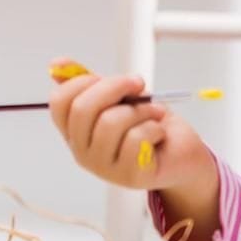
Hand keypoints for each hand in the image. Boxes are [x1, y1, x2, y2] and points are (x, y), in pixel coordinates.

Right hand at [46, 58, 211, 193]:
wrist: (183, 152)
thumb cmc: (150, 124)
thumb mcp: (122, 98)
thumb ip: (93, 84)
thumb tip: (57, 64)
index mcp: (76, 131)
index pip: (59, 102)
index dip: (85, 81)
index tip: (114, 78)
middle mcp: (82, 151)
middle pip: (82, 109)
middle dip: (115, 87)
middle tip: (139, 84)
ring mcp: (103, 167)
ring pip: (111, 122)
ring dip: (142, 110)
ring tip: (155, 114)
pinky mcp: (129, 176)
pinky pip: (136, 139)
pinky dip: (154, 128)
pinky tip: (159, 135)